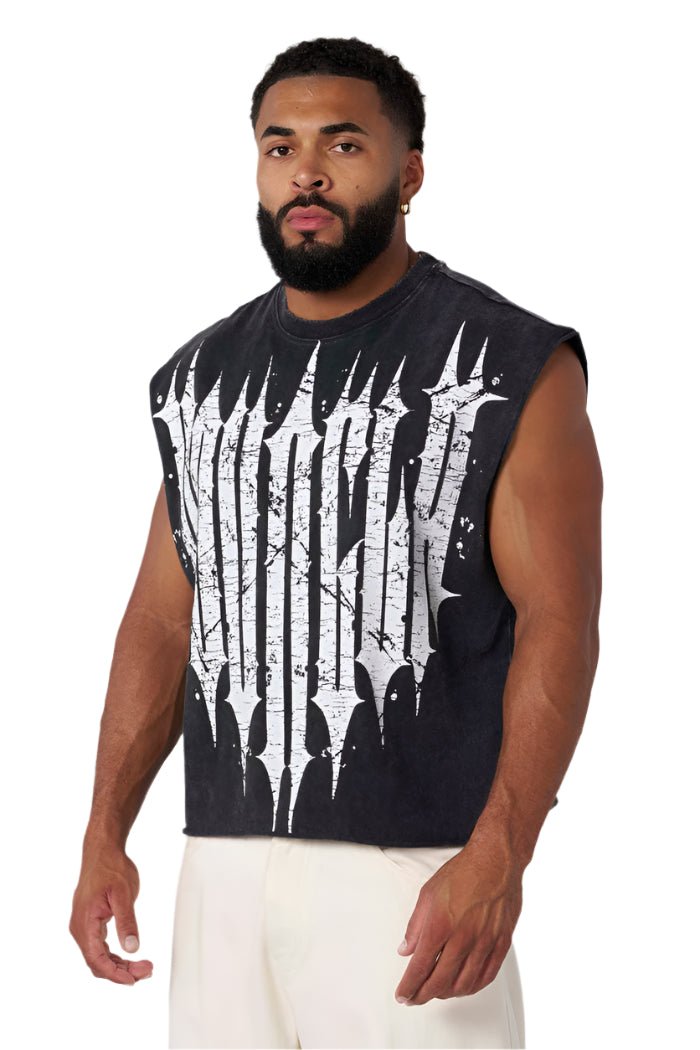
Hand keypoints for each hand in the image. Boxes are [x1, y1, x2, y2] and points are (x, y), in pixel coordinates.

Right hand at [69, 844, 153, 984]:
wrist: (102, 851)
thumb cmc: (111, 868)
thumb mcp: (123, 893)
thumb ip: (127, 921)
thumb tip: (132, 947)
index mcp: (85, 923)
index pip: (96, 959)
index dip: (114, 974)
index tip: (133, 980)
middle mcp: (80, 928)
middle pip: (97, 962)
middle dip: (121, 971)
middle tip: (147, 971)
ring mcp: (83, 926)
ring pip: (99, 957)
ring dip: (119, 965)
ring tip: (144, 967)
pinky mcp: (90, 923)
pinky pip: (100, 947)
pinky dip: (115, 956)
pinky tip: (131, 958)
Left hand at [394, 834, 522, 1005]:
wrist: (496, 860)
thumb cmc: (463, 872)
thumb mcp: (428, 893)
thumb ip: (415, 926)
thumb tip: (406, 950)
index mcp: (440, 925)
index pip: (420, 967)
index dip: (409, 986)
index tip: (402, 995)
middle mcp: (463, 938)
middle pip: (440, 981)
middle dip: (423, 995)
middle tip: (414, 999)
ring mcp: (484, 942)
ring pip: (464, 984)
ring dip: (447, 993)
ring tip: (436, 992)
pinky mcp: (501, 943)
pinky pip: (487, 976)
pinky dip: (472, 987)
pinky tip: (463, 986)